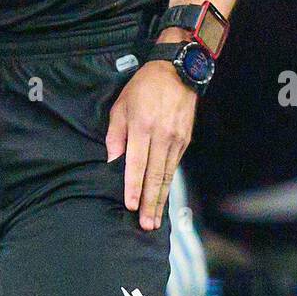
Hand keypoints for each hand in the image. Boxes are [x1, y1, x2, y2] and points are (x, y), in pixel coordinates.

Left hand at [105, 52, 196, 230]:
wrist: (177, 70)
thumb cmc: (143, 86)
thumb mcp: (121, 105)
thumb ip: (115, 134)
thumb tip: (111, 161)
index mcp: (142, 126)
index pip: (137, 163)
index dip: (134, 186)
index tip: (131, 205)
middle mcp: (161, 135)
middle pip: (155, 175)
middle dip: (150, 202)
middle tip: (146, 225)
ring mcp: (176, 139)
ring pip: (167, 175)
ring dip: (161, 199)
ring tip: (155, 219)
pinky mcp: (185, 140)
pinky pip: (174, 166)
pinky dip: (168, 184)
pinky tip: (163, 197)